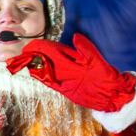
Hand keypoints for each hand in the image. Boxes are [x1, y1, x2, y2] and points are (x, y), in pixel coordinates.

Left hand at [5, 33, 135, 111]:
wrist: (110, 98)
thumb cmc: (106, 79)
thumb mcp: (99, 61)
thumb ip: (87, 48)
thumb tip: (76, 37)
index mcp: (69, 65)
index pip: (46, 53)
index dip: (37, 47)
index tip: (30, 45)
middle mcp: (63, 76)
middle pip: (41, 63)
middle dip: (31, 57)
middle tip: (25, 52)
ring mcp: (63, 84)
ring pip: (43, 73)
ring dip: (35, 67)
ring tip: (28, 61)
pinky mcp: (65, 91)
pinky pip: (49, 82)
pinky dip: (43, 76)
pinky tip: (40, 72)